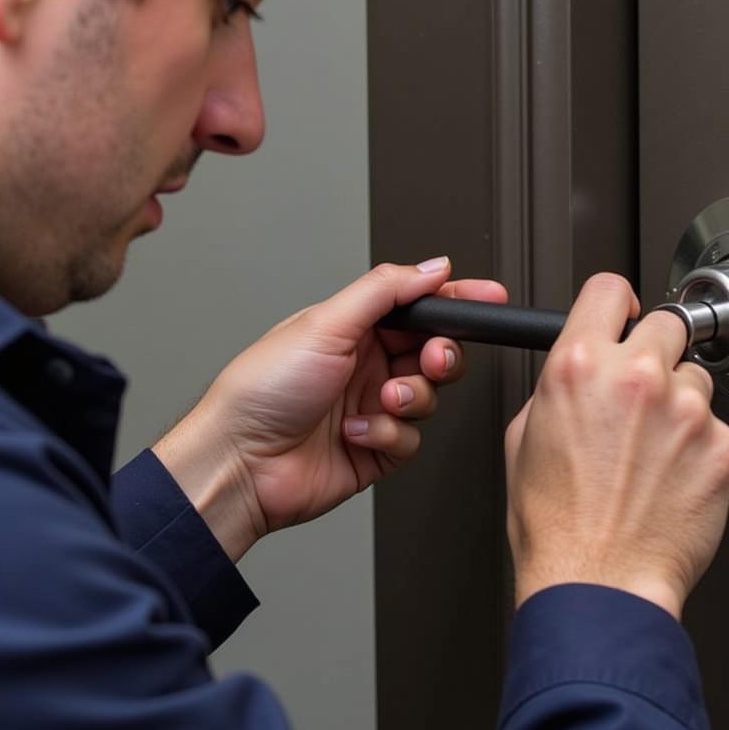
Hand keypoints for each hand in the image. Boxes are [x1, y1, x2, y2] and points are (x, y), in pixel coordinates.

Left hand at [154, 258, 506, 560]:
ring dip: (410, 398)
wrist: (239, 462)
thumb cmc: (261, 390)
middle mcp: (365, 364)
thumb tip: (432, 267)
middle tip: (429, 359)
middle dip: (439, 355)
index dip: (457, 300)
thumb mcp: (326, 323)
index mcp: (354, 327)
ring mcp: (372, 407)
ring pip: (429, 396)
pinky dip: (387, 433)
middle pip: (433, 351)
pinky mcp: (375, 447)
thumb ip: (386, 290)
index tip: (489, 296)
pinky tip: (354, 431)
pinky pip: (411, 438)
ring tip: (380, 400)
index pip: (418, 305)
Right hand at [504, 273, 728, 619]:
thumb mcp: (522, 438)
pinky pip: (717, 426)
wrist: (599, 583)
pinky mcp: (722, 447)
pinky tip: (670, 476)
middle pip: (666, 324)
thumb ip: (556, 387)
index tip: (624, 313)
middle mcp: (636, 377)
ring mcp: (686, 410)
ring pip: (696, 377)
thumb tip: (576, 372)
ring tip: (651, 449)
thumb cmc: (556, 524)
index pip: (608, 288)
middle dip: (654, 351)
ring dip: (679, 401)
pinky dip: (699, 445)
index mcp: (579, 366)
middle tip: (641, 391)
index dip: (615, 302)